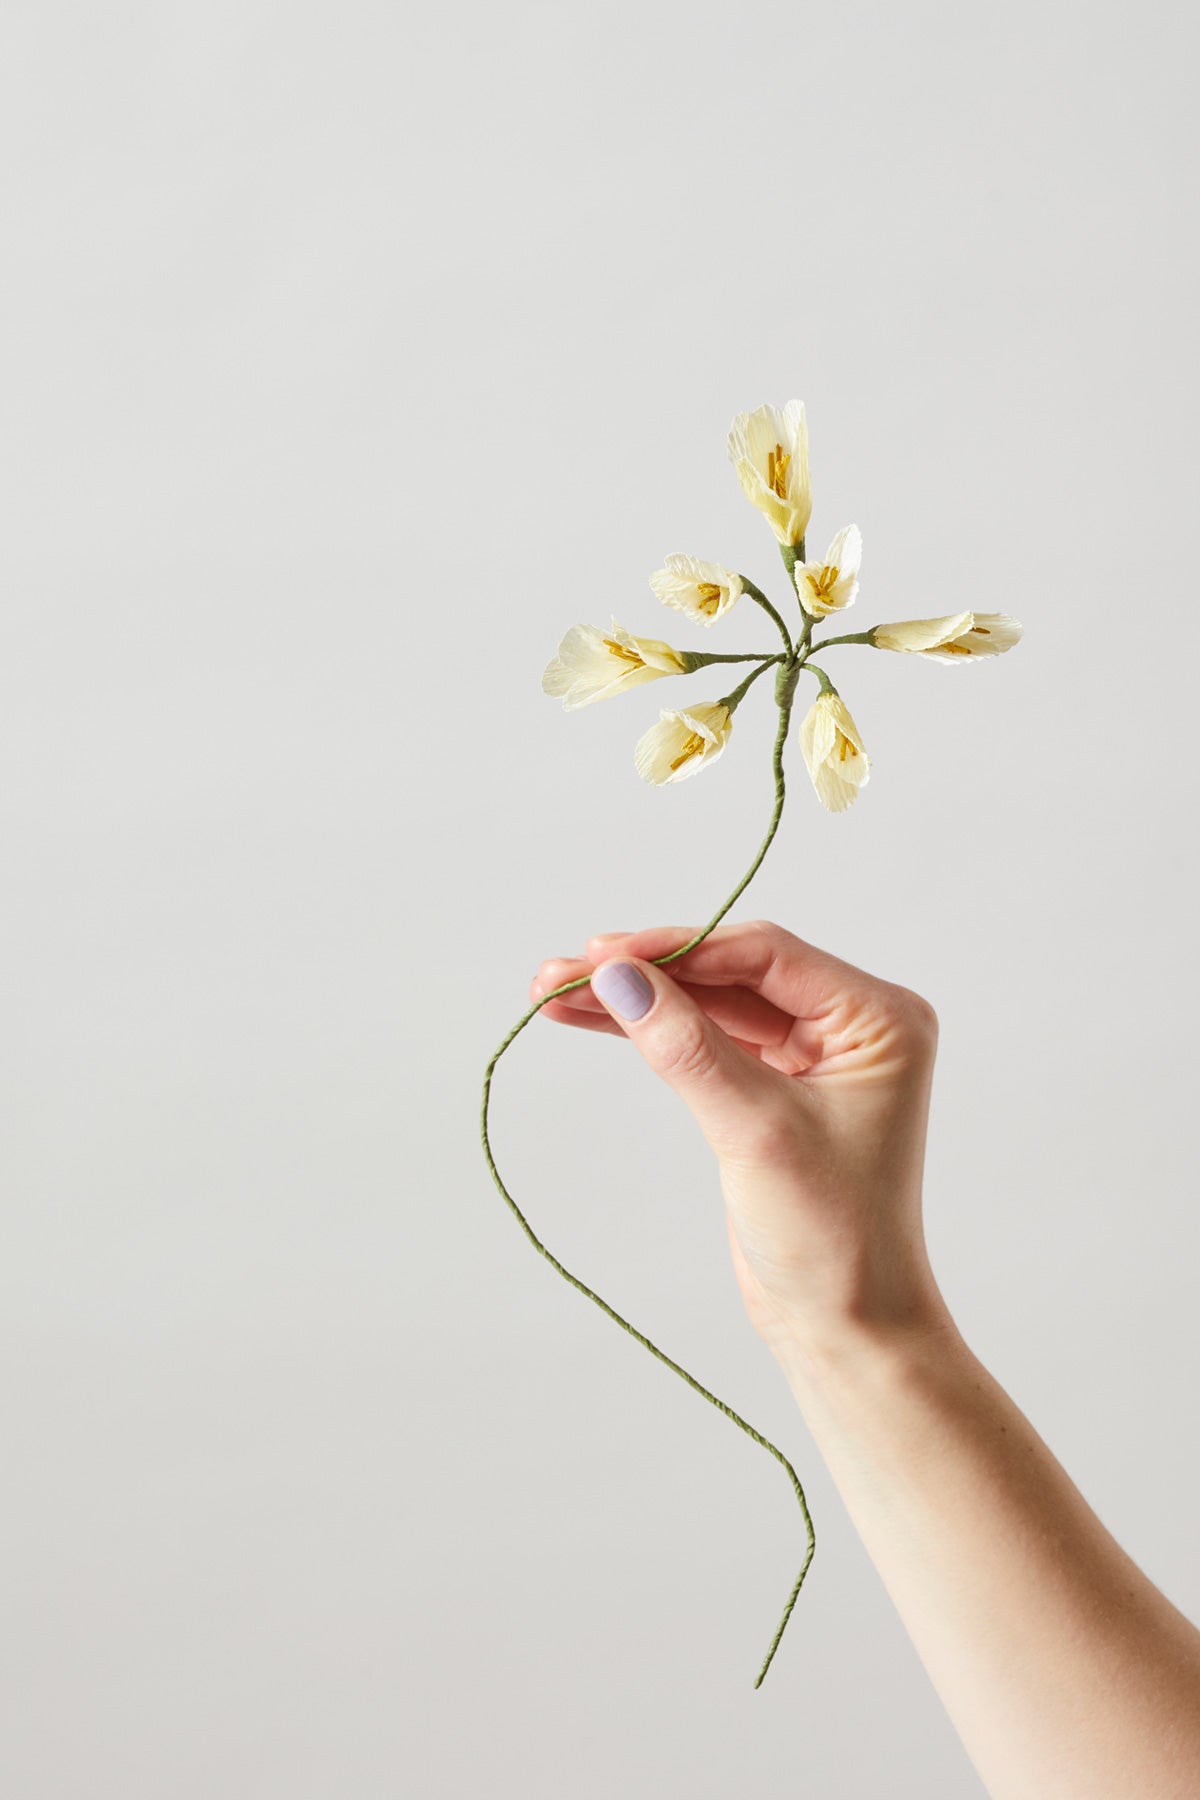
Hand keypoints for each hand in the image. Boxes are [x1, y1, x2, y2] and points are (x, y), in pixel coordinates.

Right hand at [531, 920, 950, 1368]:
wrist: (844, 1326)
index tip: (602, 955)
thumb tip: (617, 977)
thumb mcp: (754, 1129)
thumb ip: (685, 1047)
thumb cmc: (831, 1236)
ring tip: (552, 991)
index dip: (679, 949)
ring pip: (710, 1005)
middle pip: (730, 974)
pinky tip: (592, 1017)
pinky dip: (651, 1032)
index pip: (765, 955)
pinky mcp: (776, 1087)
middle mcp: (852, 1025)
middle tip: (562, 969)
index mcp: (879, 1018)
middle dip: (647, 972)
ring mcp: (813, 1054)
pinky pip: (707, 1041)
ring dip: (637, 1000)